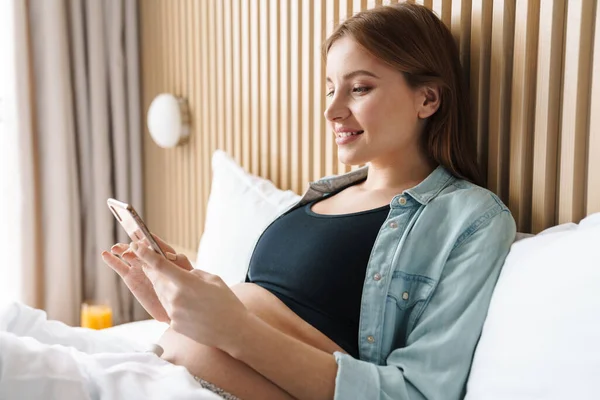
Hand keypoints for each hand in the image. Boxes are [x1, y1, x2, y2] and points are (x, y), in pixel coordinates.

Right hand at [101, 235, 192, 322]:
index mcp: (164, 254)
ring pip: (128, 255)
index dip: (147, 238)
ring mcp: (139, 268)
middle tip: (129, 249)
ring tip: (115, 249)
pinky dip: (112, 261)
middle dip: (132, 245)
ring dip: (121, 250)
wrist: (174, 309)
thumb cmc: (183, 290)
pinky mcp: (130, 278)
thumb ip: (179, 264)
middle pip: (138, 247)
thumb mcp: (185, 275)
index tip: (140, 237)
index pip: (154, 242)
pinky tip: (105, 255)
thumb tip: (172, 255)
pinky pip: (120, 267)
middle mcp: (150, 259)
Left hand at [131, 241, 248, 350]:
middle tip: (150, 262)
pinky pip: (167, 307)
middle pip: (156, 279)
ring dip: (163, 286)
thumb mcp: (213, 279)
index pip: (160, 265)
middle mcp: (175, 298)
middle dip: (152, 270)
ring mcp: (173, 313)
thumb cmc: (226, 301)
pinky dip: (172, 301)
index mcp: (186, 282)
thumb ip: (192, 272)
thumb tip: (179, 271)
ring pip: (160, 293)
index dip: (145, 254)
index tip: (136, 246)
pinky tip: (187, 303)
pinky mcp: (173, 324)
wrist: (232, 330)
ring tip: (178, 285)